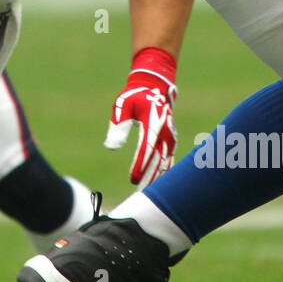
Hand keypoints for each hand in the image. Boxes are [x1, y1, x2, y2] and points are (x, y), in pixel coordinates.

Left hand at [105, 47, 177, 185]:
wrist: (154, 87)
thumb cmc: (134, 97)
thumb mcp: (122, 105)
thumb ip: (118, 125)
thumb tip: (111, 147)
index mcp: (152, 122)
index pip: (146, 147)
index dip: (140, 164)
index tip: (133, 178)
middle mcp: (164, 131)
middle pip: (157, 158)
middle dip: (149, 176)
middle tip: (139, 193)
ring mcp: (170, 136)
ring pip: (166, 161)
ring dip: (158, 177)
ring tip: (149, 194)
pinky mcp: (171, 141)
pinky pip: (170, 159)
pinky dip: (165, 172)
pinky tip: (160, 186)